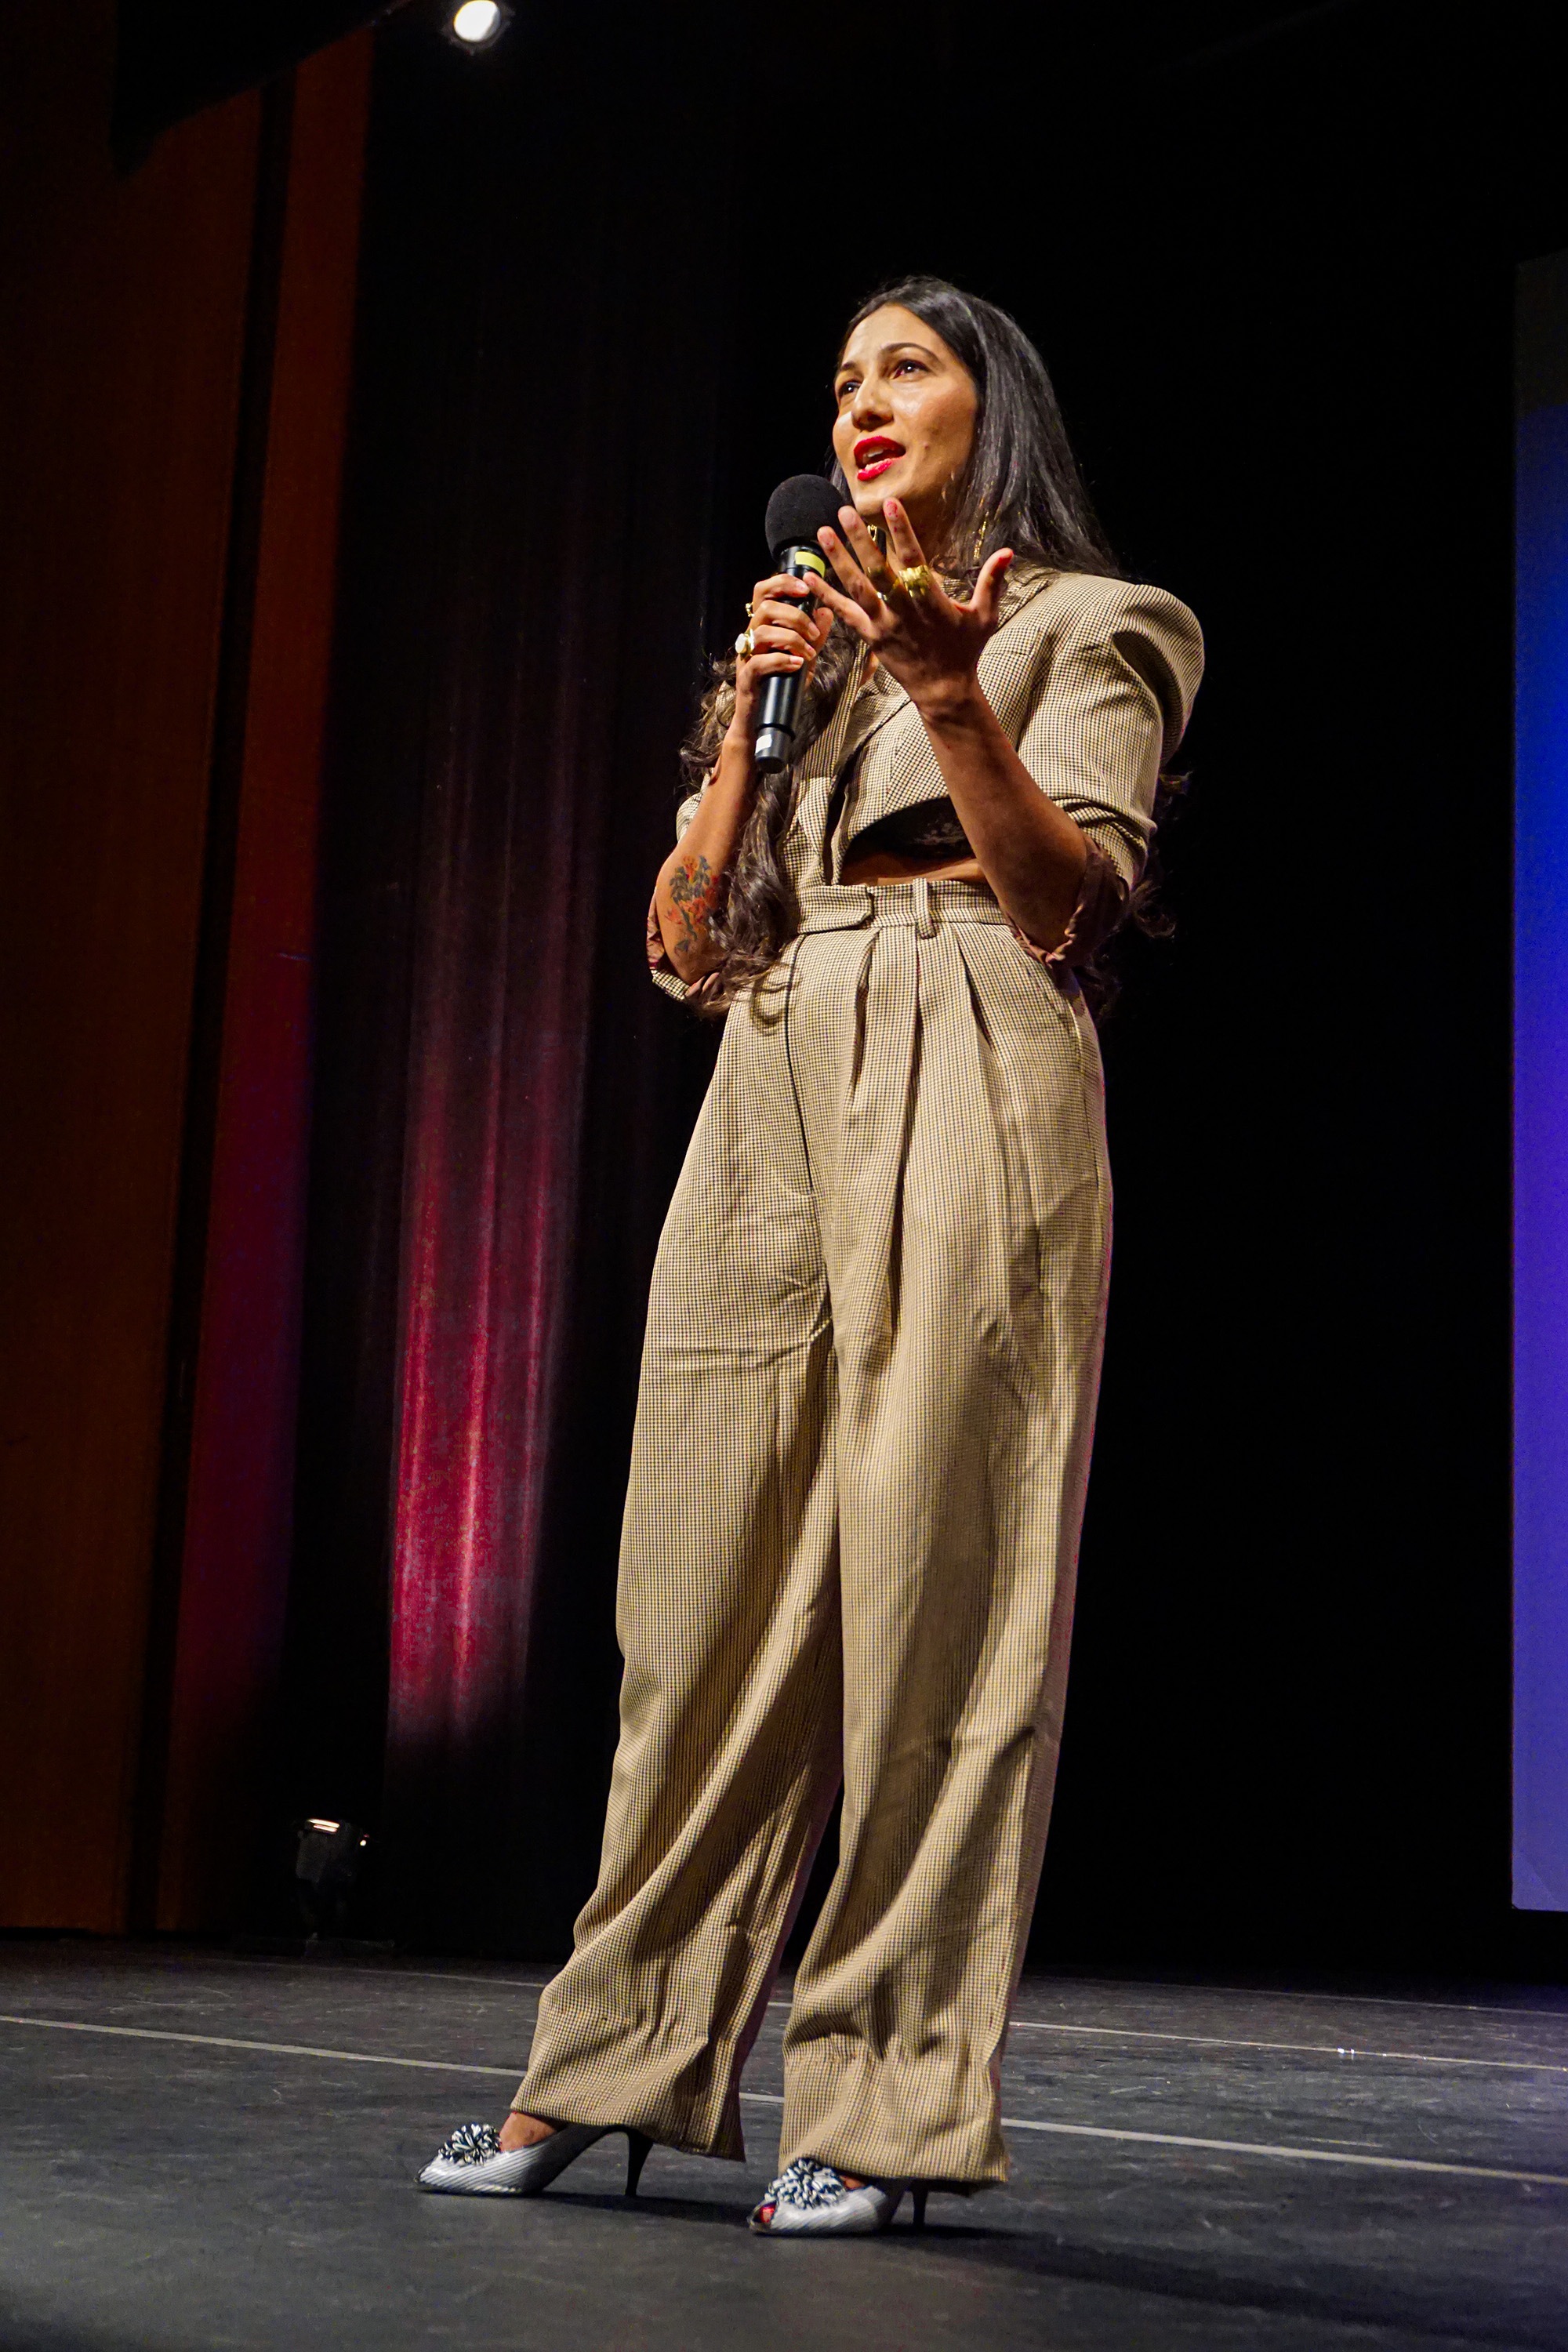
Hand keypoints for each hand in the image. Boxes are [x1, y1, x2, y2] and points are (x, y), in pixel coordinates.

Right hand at [729, 572, 834, 749]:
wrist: (762, 721)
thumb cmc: (782, 686)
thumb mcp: (805, 658)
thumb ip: (815, 637)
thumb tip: (826, 611)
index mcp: (763, 626)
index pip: (764, 592)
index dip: (782, 583)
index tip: (805, 589)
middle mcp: (751, 637)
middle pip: (766, 608)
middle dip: (795, 616)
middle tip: (814, 633)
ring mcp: (746, 657)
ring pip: (762, 632)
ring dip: (791, 639)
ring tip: (808, 654)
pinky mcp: (746, 678)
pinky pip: (758, 662)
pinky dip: (780, 661)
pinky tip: (797, 665)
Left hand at [813, 500, 1012, 717]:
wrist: (943, 691)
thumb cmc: (965, 651)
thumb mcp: (985, 617)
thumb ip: (993, 582)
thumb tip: (1008, 551)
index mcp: (931, 601)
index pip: (914, 560)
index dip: (902, 532)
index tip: (891, 505)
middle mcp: (903, 612)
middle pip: (877, 571)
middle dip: (861, 540)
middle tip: (844, 512)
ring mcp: (884, 624)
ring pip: (856, 588)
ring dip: (838, 560)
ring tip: (823, 533)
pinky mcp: (871, 637)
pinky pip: (844, 614)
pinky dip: (826, 594)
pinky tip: (809, 575)